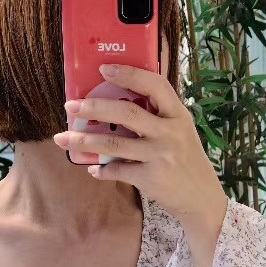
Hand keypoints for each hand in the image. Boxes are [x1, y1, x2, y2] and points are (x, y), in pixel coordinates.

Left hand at [53, 63, 228, 237]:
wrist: (201, 198)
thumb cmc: (185, 159)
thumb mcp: (180, 130)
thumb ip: (158, 115)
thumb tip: (118, 98)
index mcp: (177, 114)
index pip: (155, 85)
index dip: (129, 74)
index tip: (104, 69)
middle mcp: (169, 132)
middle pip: (127, 113)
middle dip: (95, 108)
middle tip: (71, 106)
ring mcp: (160, 156)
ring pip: (115, 144)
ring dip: (85, 140)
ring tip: (64, 138)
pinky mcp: (151, 178)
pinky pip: (118, 170)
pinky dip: (102, 170)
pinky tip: (93, 168)